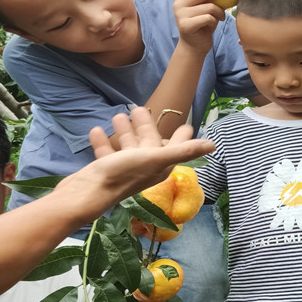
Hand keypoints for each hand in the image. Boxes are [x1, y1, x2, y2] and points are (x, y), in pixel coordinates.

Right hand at [78, 107, 214, 203]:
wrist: (88, 193)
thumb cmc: (123, 174)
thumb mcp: (156, 158)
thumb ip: (183, 151)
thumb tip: (213, 145)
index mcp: (159, 166)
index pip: (174, 149)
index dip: (181, 138)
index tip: (186, 125)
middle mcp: (144, 168)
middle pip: (148, 144)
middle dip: (146, 127)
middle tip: (141, 108)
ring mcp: (123, 170)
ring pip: (127, 147)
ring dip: (125, 131)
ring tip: (118, 115)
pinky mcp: (105, 170)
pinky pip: (106, 153)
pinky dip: (103, 141)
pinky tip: (97, 129)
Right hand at [173, 0, 234, 53]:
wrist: (195, 48)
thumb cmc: (203, 26)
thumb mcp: (205, 8)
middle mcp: (178, 4)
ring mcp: (180, 15)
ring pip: (209, 6)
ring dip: (219, 11)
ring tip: (221, 17)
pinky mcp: (186, 25)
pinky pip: (208, 17)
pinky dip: (214, 20)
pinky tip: (214, 24)